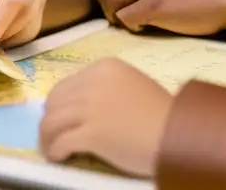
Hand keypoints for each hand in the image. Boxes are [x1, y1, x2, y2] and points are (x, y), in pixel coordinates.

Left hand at [40, 58, 170, 176]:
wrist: (176, 133)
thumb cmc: (161, 113)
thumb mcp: (132, 85)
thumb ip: (106, 88)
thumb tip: (79, 106)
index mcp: (104, 67)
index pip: (66, 85)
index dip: (62, 105)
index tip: (65, 120)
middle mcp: (93, 82)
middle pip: (54, 102)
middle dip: (52, 120)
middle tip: (55, 136)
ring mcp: (90, 108)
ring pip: (50, 122)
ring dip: (48, 139)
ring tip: (54, 149)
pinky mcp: (90, 134)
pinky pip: (59, 142)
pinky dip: (55, 151)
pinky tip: (60, 158)